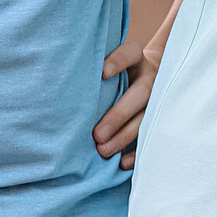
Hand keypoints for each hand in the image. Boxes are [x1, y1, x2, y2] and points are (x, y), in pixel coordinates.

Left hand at [93, 36, 159, 167]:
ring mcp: (158, 97)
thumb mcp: (108, 62)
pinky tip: (122, 162)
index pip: (130, 54)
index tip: (102, 73)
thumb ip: (92, 68)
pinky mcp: (161, 116)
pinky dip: (137, 150)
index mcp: (136, 59)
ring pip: (146, 117)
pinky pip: (152, 135)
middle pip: (140, 93)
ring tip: (103, 150)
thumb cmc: (115, 73)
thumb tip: (56, 83)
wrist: (148, 75)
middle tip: (97, 135)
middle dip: (119, 114)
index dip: (118, 61)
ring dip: (125, 136)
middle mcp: (150, 76)